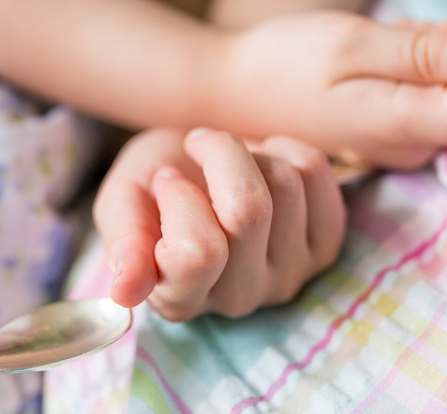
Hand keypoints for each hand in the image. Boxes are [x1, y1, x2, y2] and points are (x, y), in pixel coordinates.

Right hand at [93, 128, 345, 320]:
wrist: (193, 164)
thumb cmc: (154, 184)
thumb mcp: (122, 203)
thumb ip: (122, 241)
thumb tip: (125, 291)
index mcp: (180, 297)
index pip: (198, 253)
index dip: (179, 197)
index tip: (166, 179)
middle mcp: (239, 298)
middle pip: (248, 211)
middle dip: (217, 155)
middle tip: (196, 150)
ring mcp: (288, 274)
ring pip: (284, 185)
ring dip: (249, 152)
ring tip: (229, 161)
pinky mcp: (324, 244)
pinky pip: (314, 172)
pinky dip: (283, 147)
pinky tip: (262, 162)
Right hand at [209, 13, 446, 167]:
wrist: (235, 93)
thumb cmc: (284, 65)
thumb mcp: (350, 44)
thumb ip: (419, 53)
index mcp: (402, 125)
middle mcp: (410, 147)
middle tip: (400, 38)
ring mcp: (401, 145)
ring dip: (431, 56)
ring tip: (376, 49)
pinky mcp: (392, 135)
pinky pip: (430, 96)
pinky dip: (415, 68)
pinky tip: (374, 62)